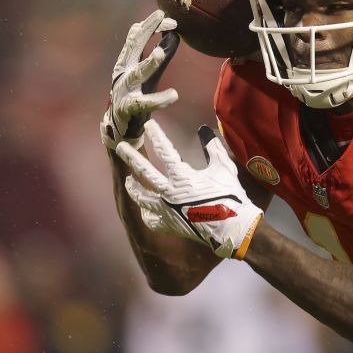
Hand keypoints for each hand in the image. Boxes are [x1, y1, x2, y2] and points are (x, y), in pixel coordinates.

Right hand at [101, 11, 179, 150]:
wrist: (119, 128)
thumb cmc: (136, 96)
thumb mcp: (149, 73)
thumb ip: (160, 54)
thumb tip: (174, 34)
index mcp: (127, 62)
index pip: (136, 36)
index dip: (150, 25)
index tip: (167, 16)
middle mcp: (123, 72)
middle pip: (133, 47)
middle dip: (146, 30)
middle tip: (160, 16)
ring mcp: (124, 90)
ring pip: (136, 73)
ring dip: (149, 63)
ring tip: (162, 53)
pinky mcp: (129, 109)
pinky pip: (144, 103)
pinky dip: (159, 100)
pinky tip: (173, 95)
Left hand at [116, 121, 263, 258]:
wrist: (231, 227)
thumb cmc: (230, 196)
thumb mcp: (224, 168)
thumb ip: (214, 149)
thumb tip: (206, 132)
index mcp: (182, 176)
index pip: (165, 150)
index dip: (156, 135)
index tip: (148, 125)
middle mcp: (169, 192)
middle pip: (144, 172)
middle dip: (131, 157)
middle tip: (120, 147)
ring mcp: (167, 210)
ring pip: (143, 198)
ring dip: (134, 188)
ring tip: (129, 181)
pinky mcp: (170, 224)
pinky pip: (152, 220)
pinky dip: (148, 215)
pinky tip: (146, 212)